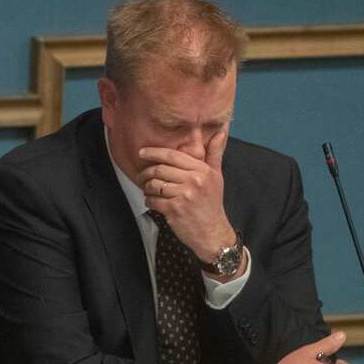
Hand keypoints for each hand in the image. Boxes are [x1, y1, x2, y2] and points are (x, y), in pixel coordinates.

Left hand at [139, 129, 236, 261]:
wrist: (213, 232)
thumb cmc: (212, 203)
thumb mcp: (217, 176)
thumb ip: (215, 153)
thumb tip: (221, 130)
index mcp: (203, 170)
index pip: (173, 156)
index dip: (154, 152)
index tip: (142, 153)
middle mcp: (195, 181)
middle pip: (160, 169)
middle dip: (146, 172)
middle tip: (141, 175)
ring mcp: (185, 196)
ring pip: (154, 184)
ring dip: (146, 187)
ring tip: (148, 190)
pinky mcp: (175, 209)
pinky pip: (153, 200)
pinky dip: (149, 201)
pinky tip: (152, 202)